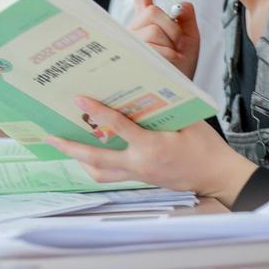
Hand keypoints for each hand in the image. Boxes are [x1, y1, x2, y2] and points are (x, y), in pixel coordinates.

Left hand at [48, 97, 256, 207]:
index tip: (79, 99)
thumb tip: (139, 89)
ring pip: (99, 172)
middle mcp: (140, 164)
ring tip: (64, 145)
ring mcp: (138, 175)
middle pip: (96, 158)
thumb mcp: (188, 120)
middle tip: (51, 136)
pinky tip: (89, 154)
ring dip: (80, 159)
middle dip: (71, 147)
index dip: (97, 112)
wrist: (217, 176)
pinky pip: (110, 176)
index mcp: (152, 147)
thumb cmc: (206, 147)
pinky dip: (96, 165)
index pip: (117, 127)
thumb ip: (163, 107)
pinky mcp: (140, 179)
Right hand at [127, 0, 200, 79]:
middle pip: (153, 11)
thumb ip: (187, 21)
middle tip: (174, 48)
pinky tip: (165, 64)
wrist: (178, 99)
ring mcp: (131, 43)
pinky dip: (167, 51)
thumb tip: (182, 5)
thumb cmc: (181, 76)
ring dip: (171, 41)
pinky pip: (154, 38)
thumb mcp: (191, 44)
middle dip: (171, 28)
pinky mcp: (131, 53)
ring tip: (169, 59)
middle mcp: (134, 32)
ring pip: (155, 25)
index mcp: (148, 27)